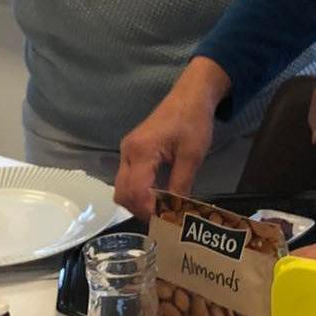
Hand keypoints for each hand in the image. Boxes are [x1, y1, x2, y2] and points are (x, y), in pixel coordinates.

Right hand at [116, 59, 228, 216]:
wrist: (190, 95)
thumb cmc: (193, 121)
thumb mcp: (192, 155)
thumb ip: (181, 185)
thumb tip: (176, 212)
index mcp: (141, 152)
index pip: (135, 192)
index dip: (148, 210)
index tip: (166, 220)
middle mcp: (127, 152)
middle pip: (122, 193)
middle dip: (140, 209)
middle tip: (163, 218)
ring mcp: (127, 151)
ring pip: (122, 187)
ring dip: (138, 202)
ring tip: (161, 208)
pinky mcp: (132, 151)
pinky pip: (128, 178)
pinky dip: (139, 191)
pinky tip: (157, 195)